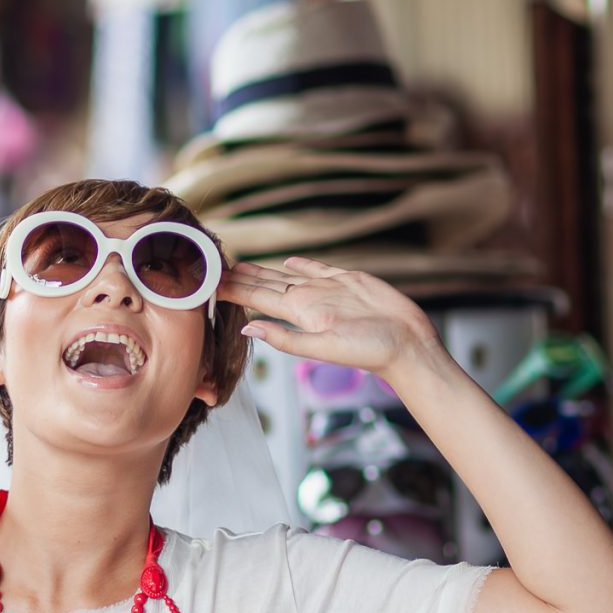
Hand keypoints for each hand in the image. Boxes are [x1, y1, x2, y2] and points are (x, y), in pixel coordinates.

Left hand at [221, 257, 443, 377]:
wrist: (408, 345)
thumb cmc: (371, 351)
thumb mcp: (324, 347)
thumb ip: (287, 339)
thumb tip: (247, 330)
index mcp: (299, 313)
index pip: (255, 297)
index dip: (230, 289)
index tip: (205, 281)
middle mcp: (308, 300)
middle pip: (264, 284)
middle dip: (238, 277)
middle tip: (211, 267)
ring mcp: (327, 290)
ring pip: (286, 275)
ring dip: (261, 270)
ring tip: (238, 264)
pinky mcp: (348, 281)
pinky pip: (319, 269)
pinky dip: (302, 264)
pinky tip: (288, 262)